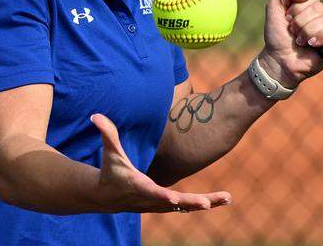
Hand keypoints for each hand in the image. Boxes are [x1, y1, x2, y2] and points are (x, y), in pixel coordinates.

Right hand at [91, 114, 230, 212]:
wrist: (106, 197)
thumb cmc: (110, 171)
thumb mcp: (110, 153)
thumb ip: (107, 134)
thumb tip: (95, 116)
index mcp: (140, 186)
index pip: (152, 192)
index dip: (163, 196)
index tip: (175, 199)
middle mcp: (152, 199)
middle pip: (175, 203)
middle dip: (193, 202)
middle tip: (209, 203)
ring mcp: (160, 205)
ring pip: (186, 206)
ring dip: (207, 203)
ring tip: (228, 198)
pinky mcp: (166, 206)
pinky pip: (187, 206)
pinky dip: (204, 203)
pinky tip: (222, 200)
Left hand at [257, 0, 322, 88]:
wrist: (278, 59)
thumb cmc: (277, 35)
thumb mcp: (274, 8)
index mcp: (311, 6)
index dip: (297, 8)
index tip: (287, 18)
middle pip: (319, 8)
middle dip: (300, 21)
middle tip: (292, 31)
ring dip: (307, 32)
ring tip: (299, 41)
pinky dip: (320, 38)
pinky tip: (311, 44)